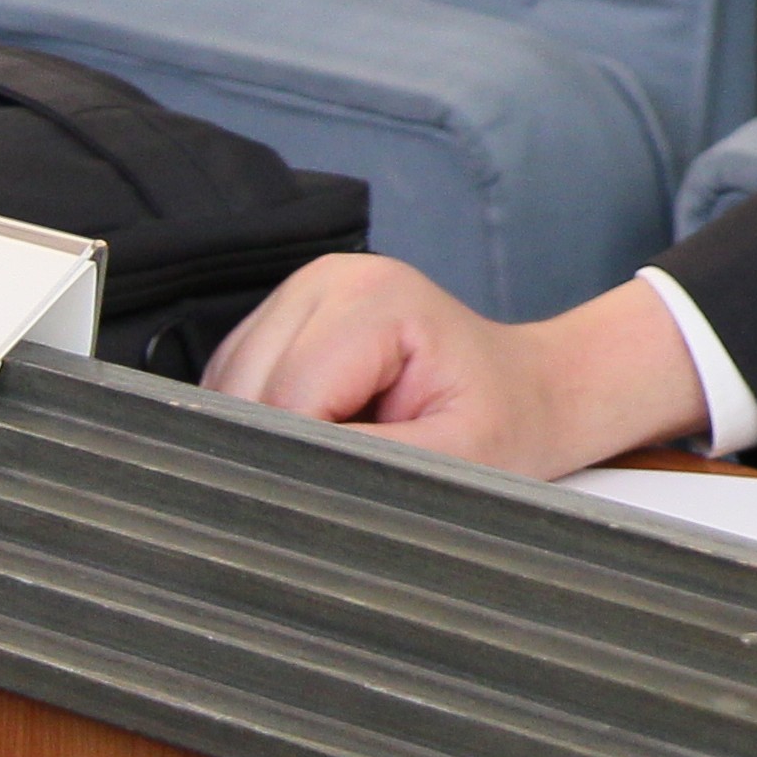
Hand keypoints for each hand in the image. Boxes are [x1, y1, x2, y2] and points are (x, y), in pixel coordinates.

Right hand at [202, 257, 713, 477]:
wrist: (527, 393)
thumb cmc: (503, 424)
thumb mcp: (455, 456)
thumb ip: (367, 463)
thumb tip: (284, 476)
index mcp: (372, 297)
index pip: (287, 400)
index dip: (306, 456)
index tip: (357, 477)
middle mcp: (325, 279)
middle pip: (247, 393)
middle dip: (287, 446)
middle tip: (367, 456)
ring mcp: (297, 293)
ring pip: (229, 392)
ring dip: (274, 437)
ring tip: (356, 435)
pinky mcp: (279, 321)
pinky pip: (234, 388)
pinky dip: (265, 424)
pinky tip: (327, 425)